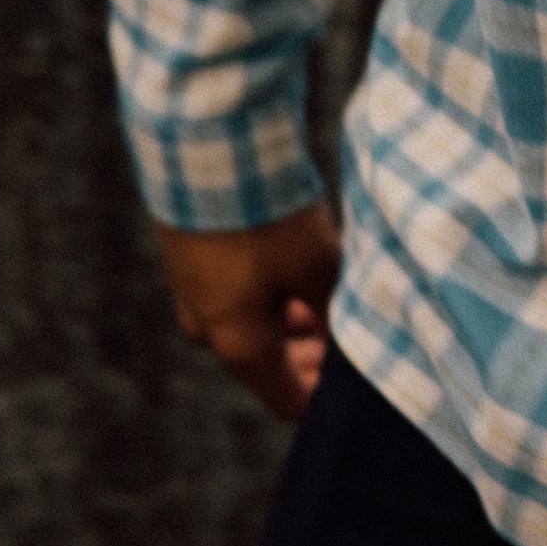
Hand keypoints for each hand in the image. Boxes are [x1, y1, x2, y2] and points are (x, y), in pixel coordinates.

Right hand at [152, 199, 341, 420]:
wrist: (205, 147)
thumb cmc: (266, 215)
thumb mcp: (316, 266)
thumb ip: (334, 313)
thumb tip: (347, 346)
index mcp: (239, 344)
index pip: (286, 398)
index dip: (325, 397)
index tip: (358, 384)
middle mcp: (207, 327)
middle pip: (267, 362)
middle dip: (313, 355)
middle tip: (351, 336)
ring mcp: (191, 290)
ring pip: (249, 321)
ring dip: (292, 319)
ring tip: (331, 296)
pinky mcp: (188, 254)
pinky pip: (232, 289)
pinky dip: (268, 288)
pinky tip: (296, 265)